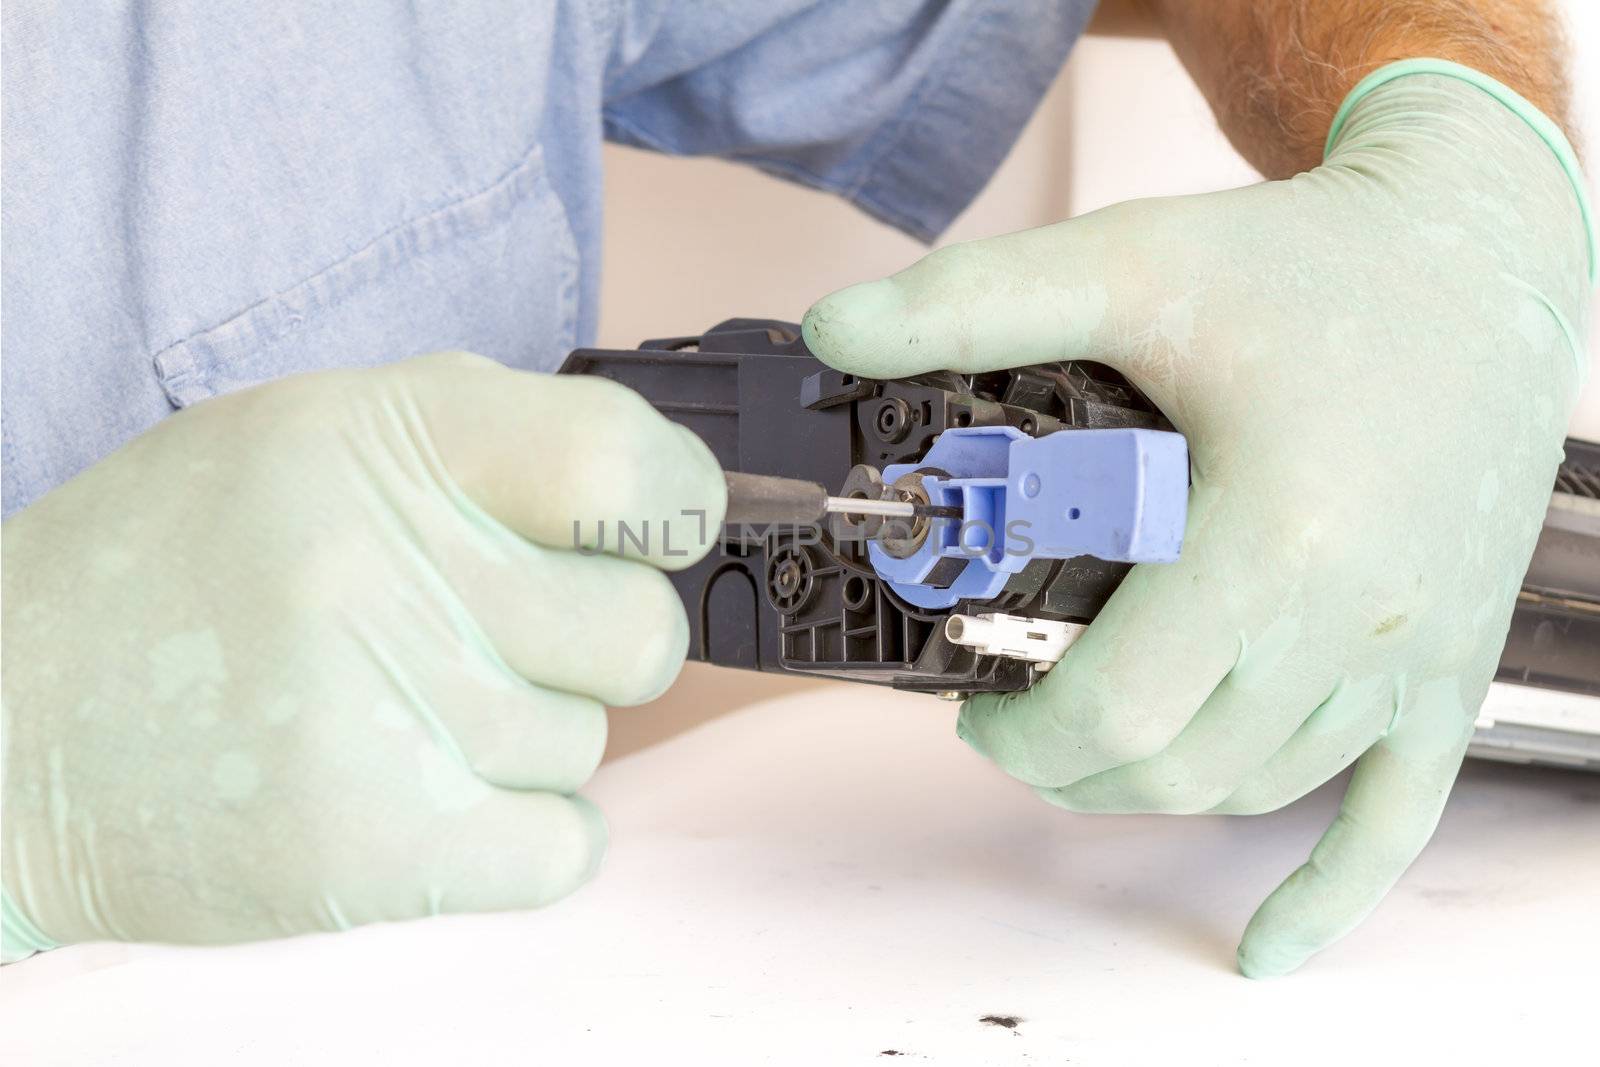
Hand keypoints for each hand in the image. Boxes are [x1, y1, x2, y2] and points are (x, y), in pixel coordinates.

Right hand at [1, 353, 724, 957]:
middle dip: (591, 642)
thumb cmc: (181, 567)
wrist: (10, 723)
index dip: (672, 503)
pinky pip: (563, 847)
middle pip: (639, 633)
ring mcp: (380, 714)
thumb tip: (658, 488)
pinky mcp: (368, 848)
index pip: (626, 462)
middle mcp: (387, 568)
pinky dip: (519, 834)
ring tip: (392, 709)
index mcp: (386, 441)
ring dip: (521, 739)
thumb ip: (487, 445)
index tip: (655, 528)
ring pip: (588, 745)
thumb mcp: (314, 436)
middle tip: (488, 635)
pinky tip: (424, 789)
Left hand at [802, 69, 1590, 975]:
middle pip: (1174, 767)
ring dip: (1153, 790)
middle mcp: (1351, 620)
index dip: (1020, 733)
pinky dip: (1326, 893)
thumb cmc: (1311, 268)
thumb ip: (974, 306)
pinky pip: (1397, 818)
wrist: (1480, 259)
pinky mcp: (1449, 667)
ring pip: (1255, 790)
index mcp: (1271, 539)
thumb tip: (832, 331)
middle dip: (1068, 765)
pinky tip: (1267, 945)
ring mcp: (1408, 658)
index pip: (1115, 709)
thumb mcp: (1132, 263)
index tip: (969, 710)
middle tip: (1012, 725)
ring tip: (1093, 746)